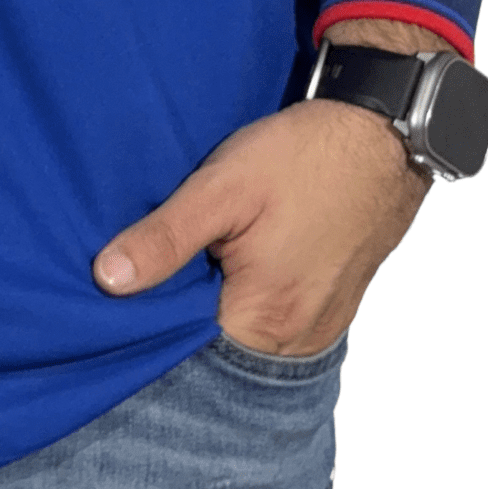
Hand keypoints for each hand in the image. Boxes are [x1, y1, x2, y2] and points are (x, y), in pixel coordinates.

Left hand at [92, 23, 441, 355]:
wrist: (380, 135)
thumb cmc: (304, 157)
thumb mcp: (222, 186)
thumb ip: (165, 238)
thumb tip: (107, 280)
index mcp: (265, 319)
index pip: (186, 352)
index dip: (147, 327)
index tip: (118, 298)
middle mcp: (297, 338)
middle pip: (217, 348)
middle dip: (180, 315)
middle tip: (150, 271)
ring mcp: (320, 326)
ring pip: (247, 335)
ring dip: (215, 306)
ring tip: (190, 263)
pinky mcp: (331, 306)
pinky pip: (276, 321)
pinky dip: (247, 300)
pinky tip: (229, 263)